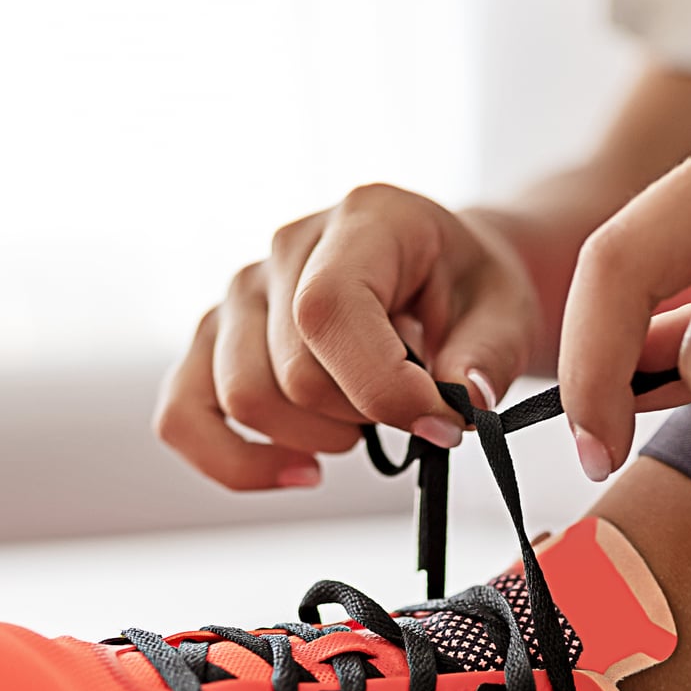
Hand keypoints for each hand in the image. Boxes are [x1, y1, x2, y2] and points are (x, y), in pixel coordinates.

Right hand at [156, 185, 543, 489]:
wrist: (444, 274)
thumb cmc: (469, 290)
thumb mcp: (507, 310)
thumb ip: (489, 356)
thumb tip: (461, 403)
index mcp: (362, 220)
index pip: (328, 312)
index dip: (379, 387)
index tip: (440, 426)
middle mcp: (285, 248)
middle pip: (291, 372)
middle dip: (361, 419)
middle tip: (410, 411)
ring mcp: (241, 294)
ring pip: (242, 399)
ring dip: (314, 438)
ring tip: (363, 420)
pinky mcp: (216, 341)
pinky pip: (182, 416)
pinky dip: (237, 462)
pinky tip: (301, 470)